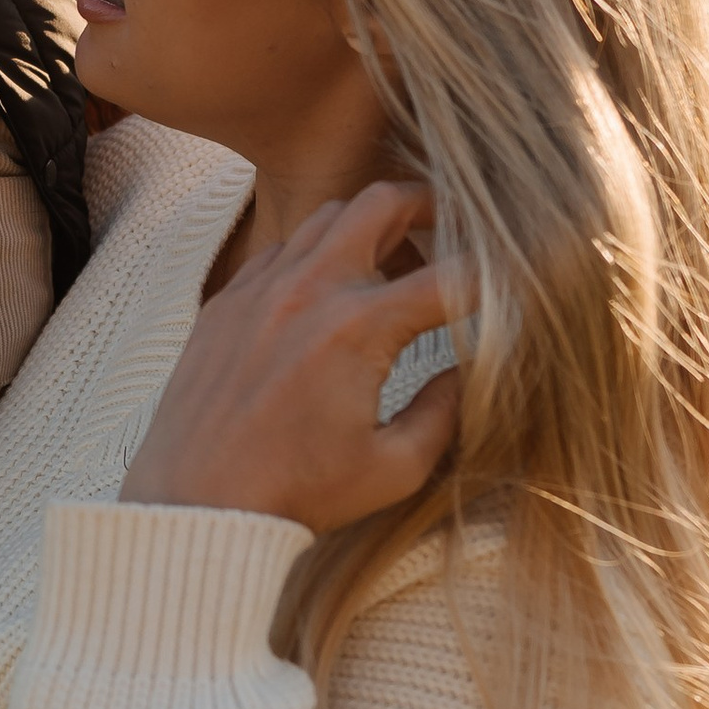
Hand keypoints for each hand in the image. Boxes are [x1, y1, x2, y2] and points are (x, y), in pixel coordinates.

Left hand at [119, 179, 462, 535]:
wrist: (196, 506)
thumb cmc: (296, 495)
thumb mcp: (394, 468)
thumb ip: (446, 411)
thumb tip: (469, 370)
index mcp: (358, 328)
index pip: (450, 277)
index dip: (494, 273)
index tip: (513, 277)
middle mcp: (308, 289)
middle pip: (383, 201)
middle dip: (430, 205)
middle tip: (452, 227)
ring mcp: (259, 288)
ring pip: (327, 216)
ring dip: (369, 226)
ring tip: (394, 263)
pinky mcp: (225, 301)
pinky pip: (279, 247)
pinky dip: (314, 253)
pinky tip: (328, 293)